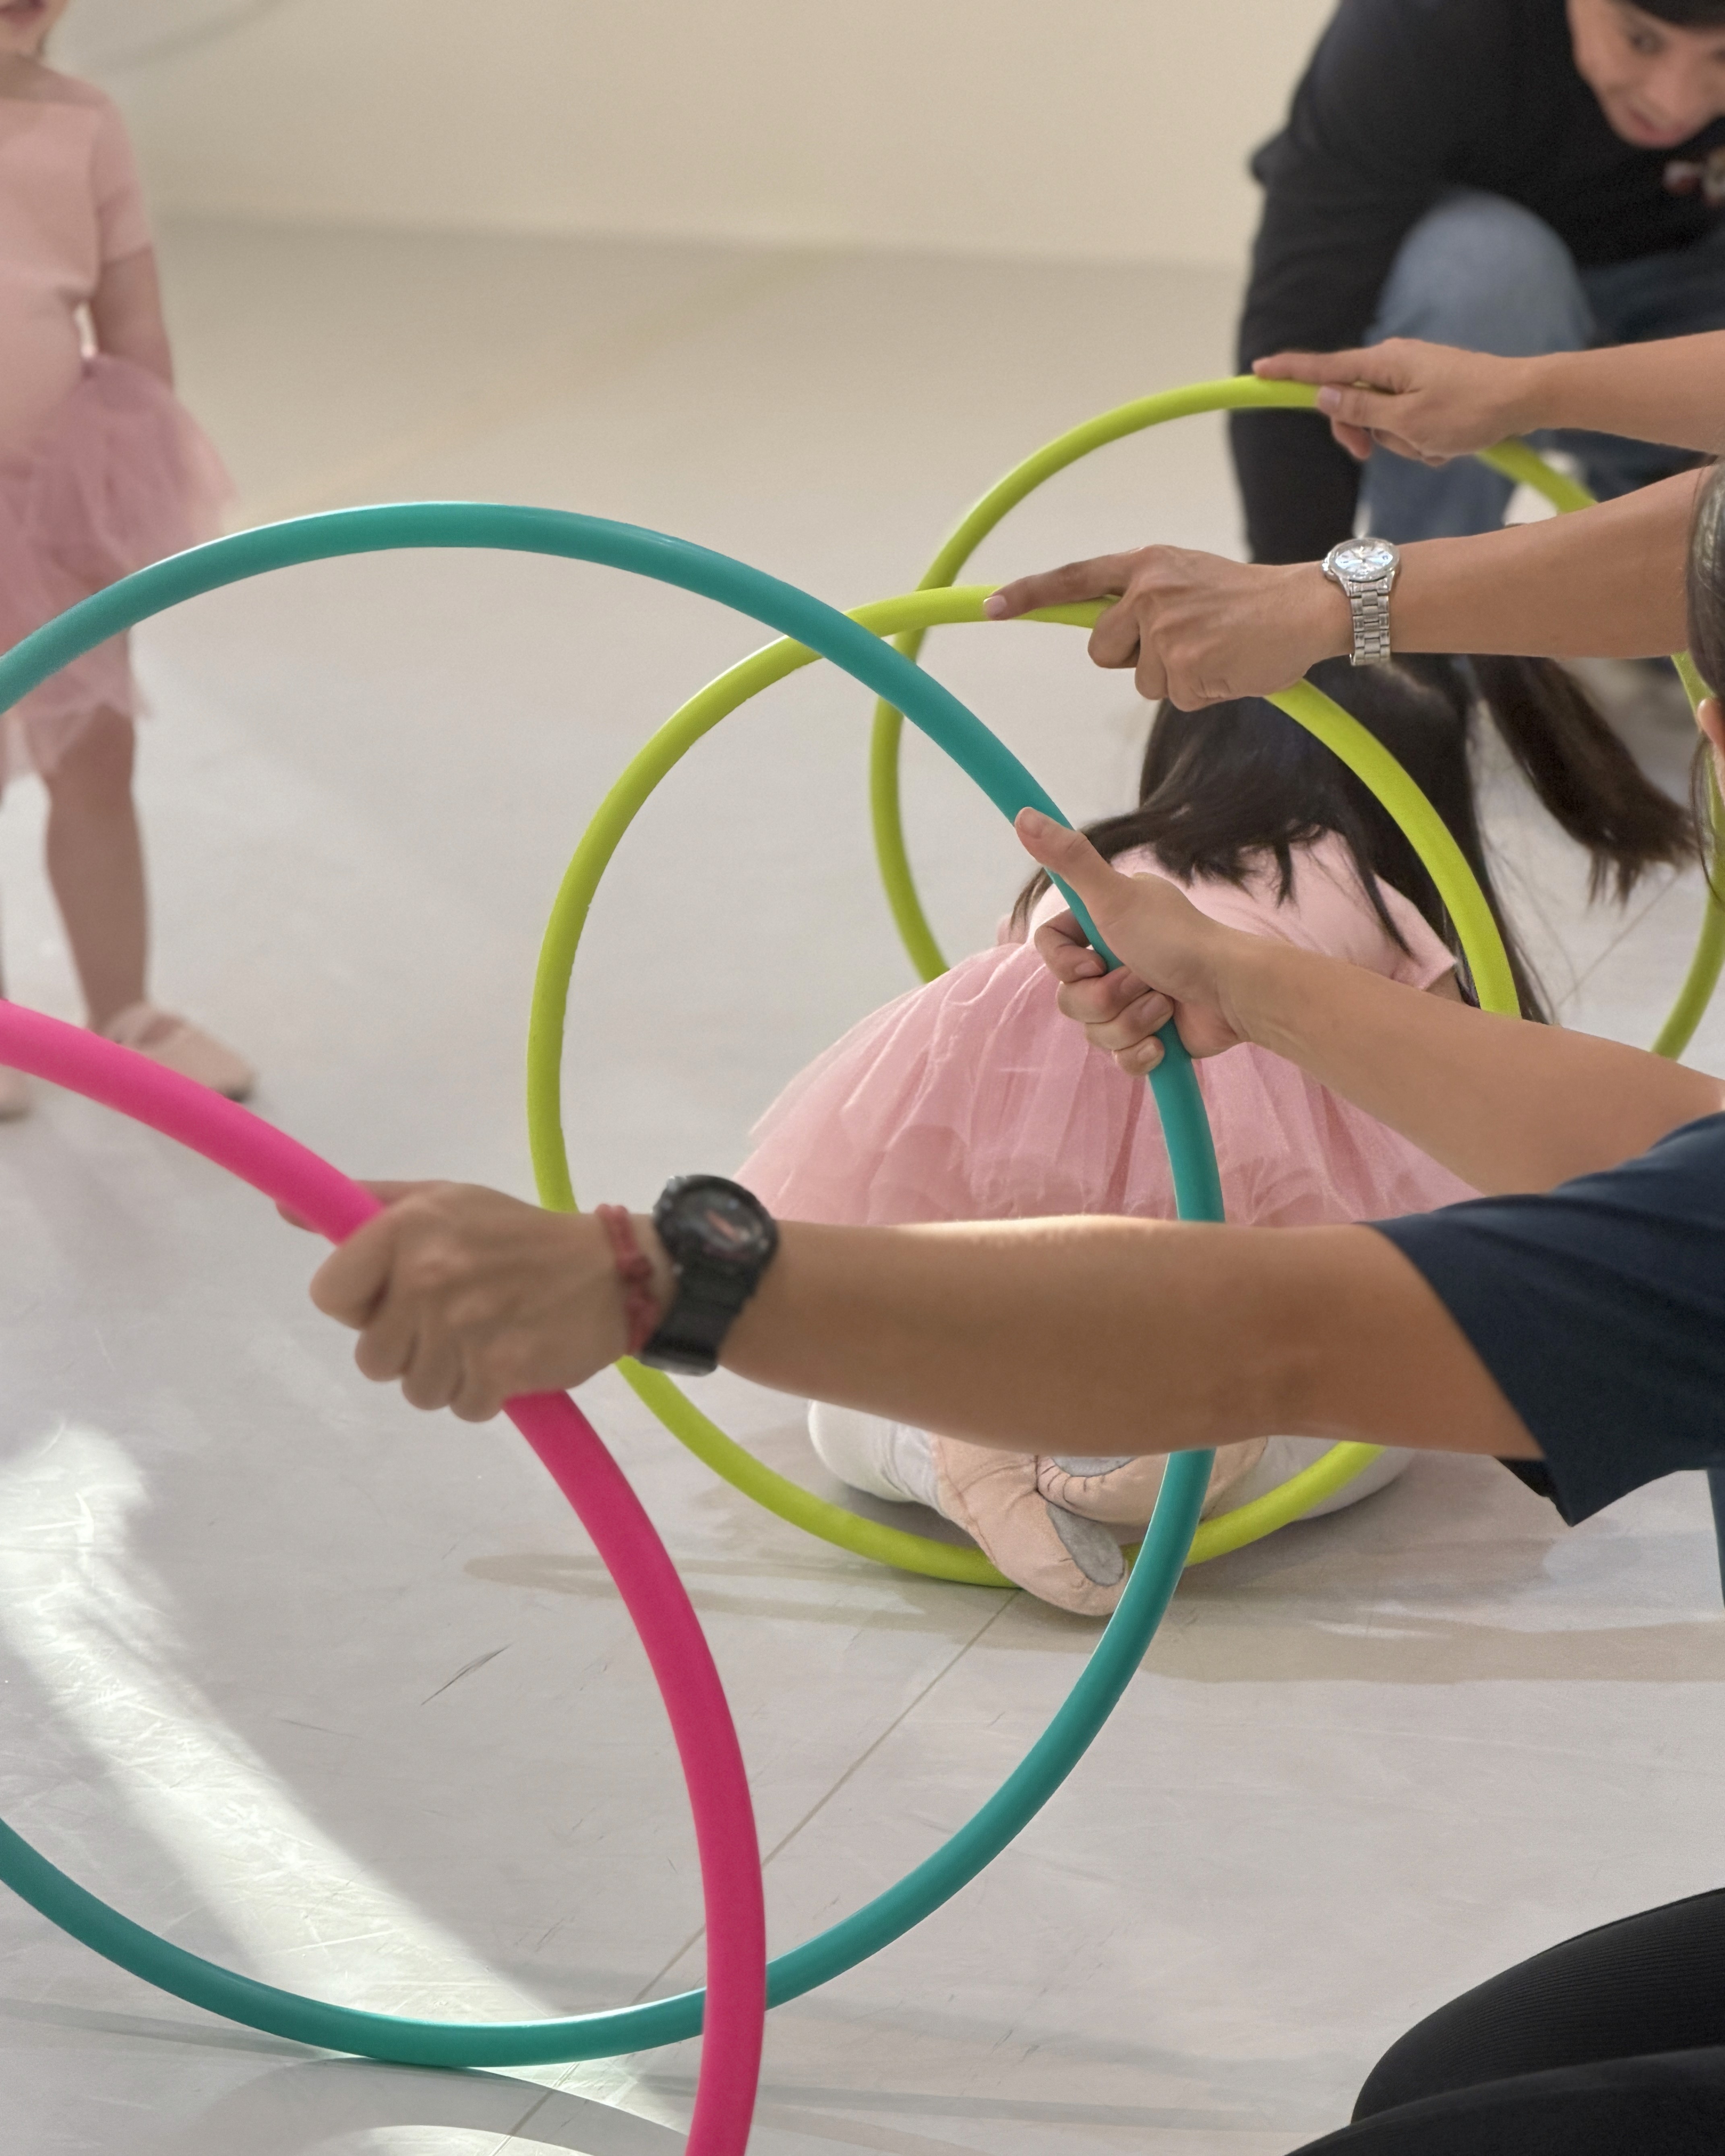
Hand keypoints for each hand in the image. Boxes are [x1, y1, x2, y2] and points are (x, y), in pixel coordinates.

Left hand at [307, 1181, 666, 1421]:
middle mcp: (429, 1275)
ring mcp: (464, 1326)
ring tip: (485, 1337)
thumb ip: (366, 1204)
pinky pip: (462, 1408)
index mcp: (408, 1227)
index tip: (397, 1297)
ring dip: (447, 1375)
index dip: (360, 1306)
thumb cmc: (516, 1234)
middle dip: (408, 1349)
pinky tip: (509, 1357)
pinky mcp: (500, 1369)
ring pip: (415, 1389)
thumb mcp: (444, 1200)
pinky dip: (485, 1394)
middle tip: (453, 1320)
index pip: (330, 1296)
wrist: (611, 1271)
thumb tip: (287, 1208)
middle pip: (371, 1357)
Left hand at [983, 547, 1347, 707]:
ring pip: (1141, 682)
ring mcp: (1165, 629)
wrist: (1307, 607)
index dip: (1029, 594)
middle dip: (1133, 658)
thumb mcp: (1188, 580)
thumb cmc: (1249, 601)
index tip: (990, 607)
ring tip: (1215, 650)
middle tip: (1185, 643)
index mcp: (1147, 565)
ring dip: (1176, 678)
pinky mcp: (1185, 666)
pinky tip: (1229, 666)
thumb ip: (1144, 599)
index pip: (1075, 578)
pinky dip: (1203, 692)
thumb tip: (1106, 638)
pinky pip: (1177, 698)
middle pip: (1101, 650)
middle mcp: (1148, 591)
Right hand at [1016, 809, 1252, 1075]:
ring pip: (1092, 1029)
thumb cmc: (1177, 940)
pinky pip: (1118, 1059)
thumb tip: (1023, 814)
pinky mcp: (1149, 1037)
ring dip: (1129, 1021)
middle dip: (1105, 997)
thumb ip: (1068, 858)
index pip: (1050, 950)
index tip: (1092, 962)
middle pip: (1068, 997)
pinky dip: (1142, 1051)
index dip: (1064, 964)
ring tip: (1163, 1005)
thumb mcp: (1114, 896)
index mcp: (1103, 925)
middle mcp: (1114, 960)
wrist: (1231, 992)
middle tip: (1142, 979)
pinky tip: (1164, 1040)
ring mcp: (1130, 1001)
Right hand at [1253, 339, 1535, 465]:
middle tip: (1369, 455)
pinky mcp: (1429, 392)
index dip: (1289, 373)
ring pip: (1381, 421)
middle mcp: (1395, 364)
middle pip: (1350, 403)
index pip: (1324, 369)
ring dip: (1399, 442)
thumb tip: (1324, 396)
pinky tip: (1443, 444)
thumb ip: (1362, 410)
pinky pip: (1407, 424)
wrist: (1526, 399)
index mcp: (1385, 363)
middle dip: (1359, 433)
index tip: (1257, 370)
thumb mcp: (1409, 421)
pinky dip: (1419, 441)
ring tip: (1432, 444)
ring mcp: (1413, 378)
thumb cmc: (1470, 410)